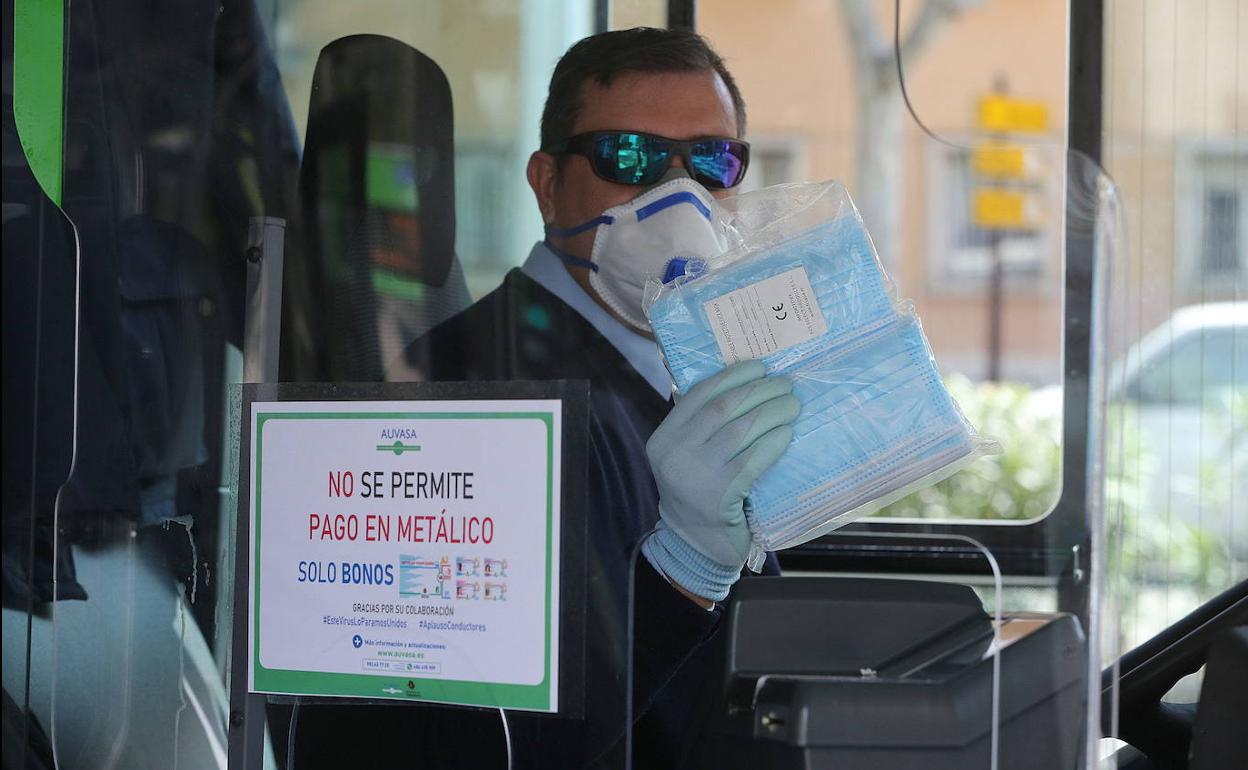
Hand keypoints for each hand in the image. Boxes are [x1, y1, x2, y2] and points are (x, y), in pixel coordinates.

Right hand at [642, 360, 798, 600]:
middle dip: (759, 391)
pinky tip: (787, 433)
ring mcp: (695, 474)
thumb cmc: (699, 494)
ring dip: (772, 413)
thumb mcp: (687, 457)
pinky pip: (753, 459)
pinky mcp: (720, 494)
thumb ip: (701, 426)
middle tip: (785, 385)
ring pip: (741, 430)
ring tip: (792, 406)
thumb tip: (742, 385)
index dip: (732, 376)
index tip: (759, 367)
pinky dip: (773, 442)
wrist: (696, 546)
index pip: (699, 395)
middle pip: (723, 408)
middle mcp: (673, 453)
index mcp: (663, 438)